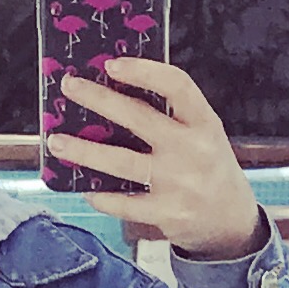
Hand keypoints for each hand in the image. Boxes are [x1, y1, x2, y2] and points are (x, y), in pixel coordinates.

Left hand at [47, 57, 263, 258]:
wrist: (231, 223)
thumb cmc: (209, 169)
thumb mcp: (204, 135)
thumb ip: (173, 116)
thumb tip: (117, 92)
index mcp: (204, 122)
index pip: (175, 85)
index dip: (143, 71)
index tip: (111, 64)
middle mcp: (192, 149)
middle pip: (138, 117)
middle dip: (99, 99)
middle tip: (69, 87)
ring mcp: (178, 183)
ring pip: (121, 162)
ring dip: (84, 151)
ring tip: (57, 142)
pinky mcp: (166, 213)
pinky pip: (124, 203)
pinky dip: (101, 196)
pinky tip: (85, 189)